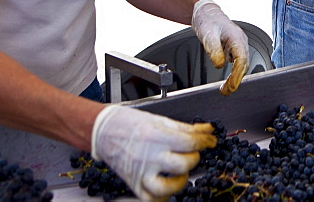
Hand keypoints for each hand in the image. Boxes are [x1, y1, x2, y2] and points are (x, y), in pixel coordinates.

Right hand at [91, 105, 216, 199]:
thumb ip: (185, 128)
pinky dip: (163, 196)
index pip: (189, 142)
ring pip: (165, 188)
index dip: (205, 141)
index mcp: (156, 136)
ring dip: (179, 182)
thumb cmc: (130, 123)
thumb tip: (207, 131)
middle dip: (194, 159)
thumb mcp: (161, 120)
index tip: (210, 141)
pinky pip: (150, 198)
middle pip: (182, 165)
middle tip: (191, 153)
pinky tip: (168, 185)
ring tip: (180, 172)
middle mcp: (148, 156)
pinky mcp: (133, 183)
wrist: (103, 131)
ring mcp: (139, 172)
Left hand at [191, 0, 248, 94]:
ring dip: (235, 79)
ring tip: (225, 89)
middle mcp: (241, 42)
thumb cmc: (208, 21)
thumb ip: (214, 50)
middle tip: (226, 91)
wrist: (206, 14)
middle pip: (243, 65)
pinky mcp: (234, 50)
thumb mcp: (208, 35)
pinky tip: (228, 81)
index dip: (237, 75)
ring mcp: (238, 46)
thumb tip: (219, 65)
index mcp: (237, 38)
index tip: (232, 86)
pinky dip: (234, 74)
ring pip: (241, 66)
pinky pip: (238, 64)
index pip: (241, 60)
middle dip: (236, 80)